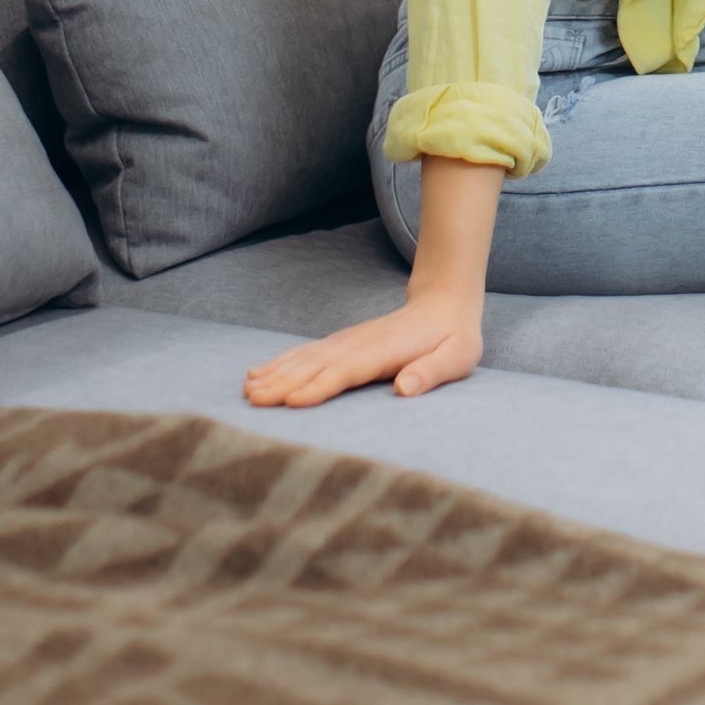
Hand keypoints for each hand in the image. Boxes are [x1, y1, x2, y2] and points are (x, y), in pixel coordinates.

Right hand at [243, 293, 482, 409]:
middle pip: (317, 364)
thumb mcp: (457, 357)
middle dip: (284, 382)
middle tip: (253, 400)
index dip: (320, 386)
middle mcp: (360, 343)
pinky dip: (281, 362)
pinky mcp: (342, 343)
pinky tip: (259, 372)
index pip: (348, 370)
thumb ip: (432, 372)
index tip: (292, 402)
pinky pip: (306, 353)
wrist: (444, 302)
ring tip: (248, 390)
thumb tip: (405, 388)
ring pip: (306, 357)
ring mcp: (348, 340)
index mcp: (386, 350)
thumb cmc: (453, 338)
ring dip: (276, 372)